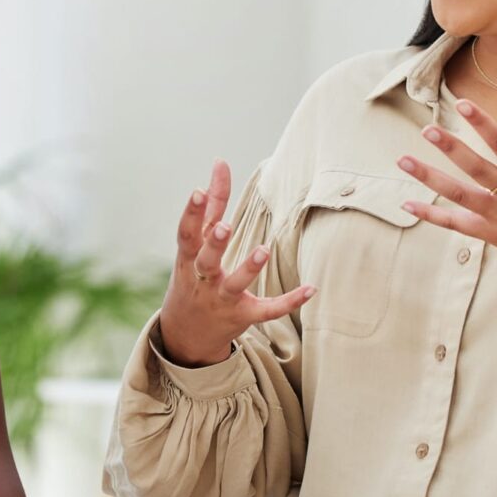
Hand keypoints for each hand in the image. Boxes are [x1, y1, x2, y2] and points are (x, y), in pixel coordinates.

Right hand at [158, 161, 312, 365]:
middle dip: (214, 243)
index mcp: (189, 258)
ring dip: (248, 269)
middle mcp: (203, 279)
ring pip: (234, 285)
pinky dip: (288, 301)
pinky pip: (266, 310)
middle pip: (206, 260)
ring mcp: (221, 299)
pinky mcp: (242, 316)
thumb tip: (220, 163)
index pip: (187, 233)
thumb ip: (211, 205)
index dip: (191, 213)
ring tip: (263, 250)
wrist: (185, 333)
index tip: (198, 190)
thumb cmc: (194, 276)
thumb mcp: (194, 245)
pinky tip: (311, 289)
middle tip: (225, 226)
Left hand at [397, 88, 496, 305]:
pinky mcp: (493, 236)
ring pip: (459, 196)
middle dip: (451, 148)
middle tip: (427, 129)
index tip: (464, 104)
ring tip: (403, 161)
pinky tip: (408, 204)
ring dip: (430, 178)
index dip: (484, 125)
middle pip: (477, 169)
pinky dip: (432, 215)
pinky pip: (457, 225)